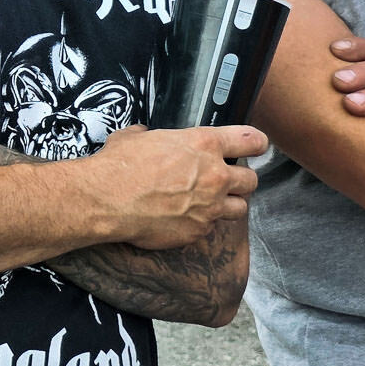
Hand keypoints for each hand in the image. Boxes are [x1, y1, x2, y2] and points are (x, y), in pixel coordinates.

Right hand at [90, 124, 264, 250]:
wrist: (107, 200)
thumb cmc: (120, 166)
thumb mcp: (135, 137)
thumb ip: (151, 136)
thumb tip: (145, 135)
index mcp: (204, 144)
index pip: (251, 140)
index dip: (257, 143)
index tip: (256, 146)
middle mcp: (214, 176)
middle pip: (251, 180)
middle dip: (240, 180)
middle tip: (224, 180)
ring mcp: (209, 207)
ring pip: (239, 208)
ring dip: (228, 204)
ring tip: (209, 203)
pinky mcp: (199, 231)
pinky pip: (210, 228)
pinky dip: (201, 223)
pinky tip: (183, 218)